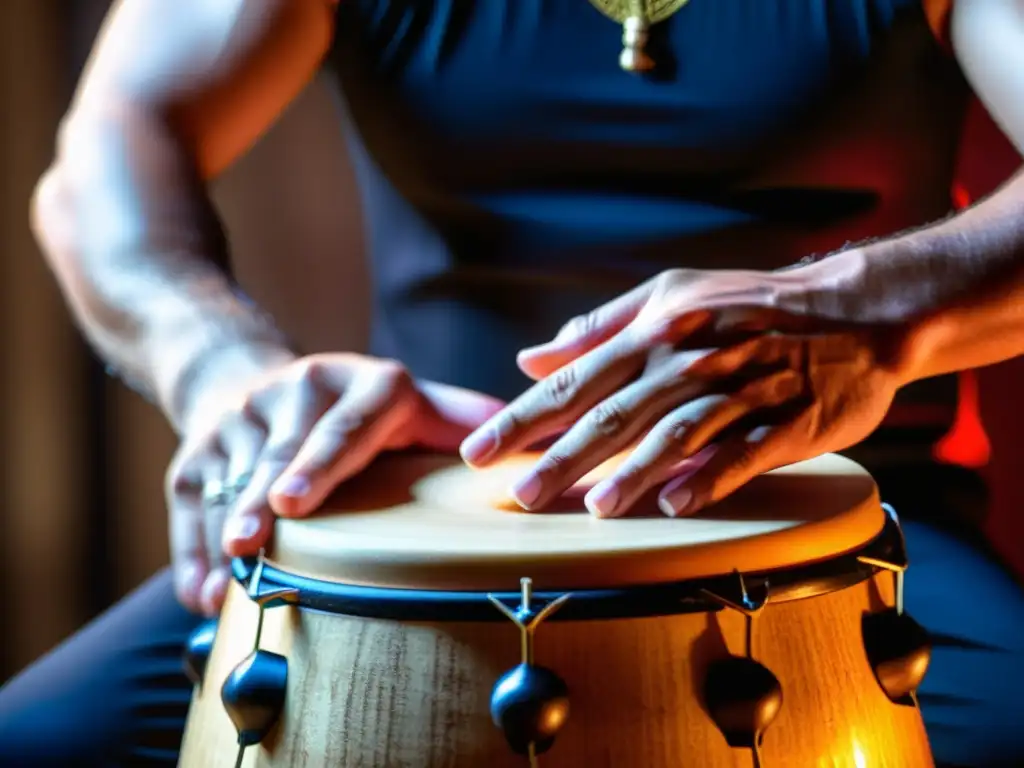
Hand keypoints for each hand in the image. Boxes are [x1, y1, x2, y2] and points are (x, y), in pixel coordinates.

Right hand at [168, 350, 502, 615]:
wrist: (254, 376)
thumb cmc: (357, 408)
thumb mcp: (409, 403)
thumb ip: (460, 423)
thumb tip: (533, 447)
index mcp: (360, 382)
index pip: (346, 421)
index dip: (322, 460)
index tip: (297, 499)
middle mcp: (295, 391)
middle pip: (278, 450)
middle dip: (261, 497)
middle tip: (253, 541)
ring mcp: (239, 417)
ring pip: (229, 479)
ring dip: (225, 530)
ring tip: (228, 578)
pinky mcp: (195, 449)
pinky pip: (189, 501)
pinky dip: (192, 549)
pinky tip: (203, 592)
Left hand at [460, 268, 907, 518]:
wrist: (855, 309)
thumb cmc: (748, 304)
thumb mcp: (669, 296)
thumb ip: (596, 329)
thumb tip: (529, 357)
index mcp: (653, 330)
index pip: (575, 379)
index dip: (524, 417)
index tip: (479, 450)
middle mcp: (687, 358)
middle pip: (614, 413)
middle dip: (562, 456)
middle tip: (519, 496)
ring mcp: (740, 388)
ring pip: (676, 432)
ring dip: (633, 471)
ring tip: (594, 507)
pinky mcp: (788, 420)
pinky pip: (744, 450)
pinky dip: (709, 476)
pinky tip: (676, 504)